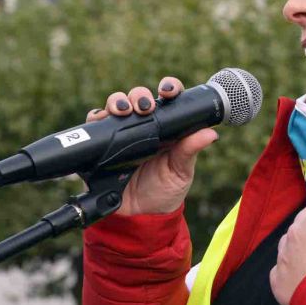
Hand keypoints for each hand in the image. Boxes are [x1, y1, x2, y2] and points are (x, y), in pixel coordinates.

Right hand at [85, 76, 217, 215]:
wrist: (140, 216)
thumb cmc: (165, 191)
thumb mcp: (181, 171)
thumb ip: (190, 150)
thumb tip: (211, 133)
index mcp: (166, 127)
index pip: (167, 99)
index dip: (168, 88)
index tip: (168, 91)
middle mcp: (143, 126)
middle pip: (137, 98)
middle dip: (139, 95)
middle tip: (144, 107)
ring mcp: (121, 134)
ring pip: (116, 106)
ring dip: (117, 102)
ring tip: (123, 111)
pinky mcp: (101, 145)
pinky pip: (94, 125)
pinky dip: (96, 117)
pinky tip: (102, 119)